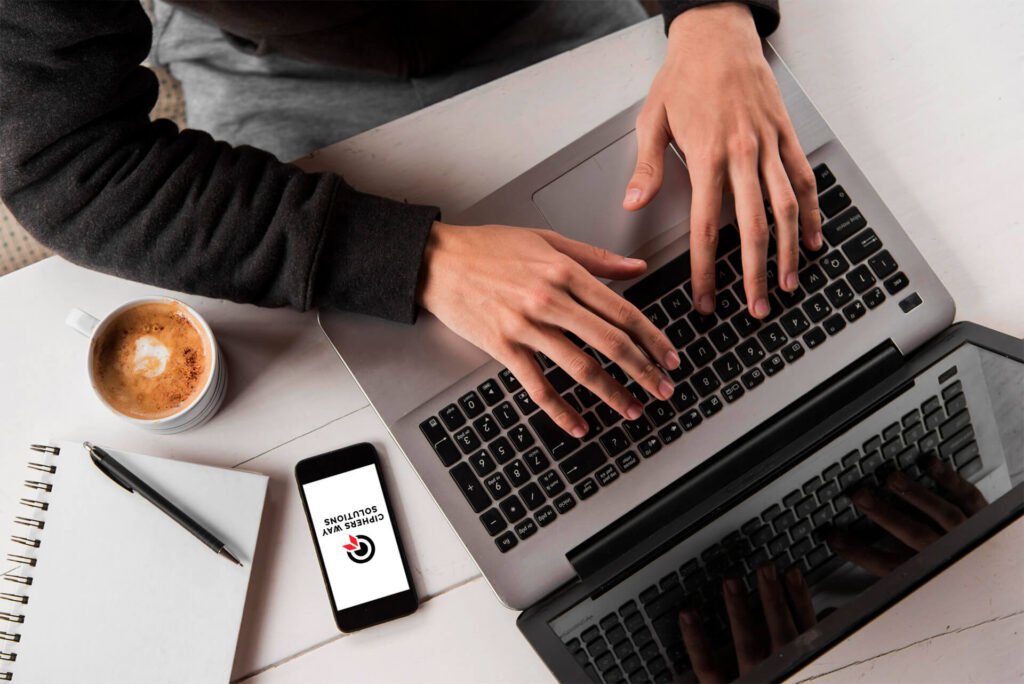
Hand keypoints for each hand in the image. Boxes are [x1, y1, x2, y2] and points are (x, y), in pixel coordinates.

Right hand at [417, 221, 679, 435]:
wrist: (437, 260)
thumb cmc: (488, 247)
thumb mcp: (547, 240)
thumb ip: (595, 257)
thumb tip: (636, 266)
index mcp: (565, 272)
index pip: (622, 311)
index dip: (652, 337)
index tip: (669, 356)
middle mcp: (550, 300)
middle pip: (610, 342)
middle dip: (644, 370)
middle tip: (664, 389)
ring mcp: (526, 326)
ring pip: (580, 367)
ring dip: (612, 393)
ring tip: (632, 409)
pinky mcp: (502, 347)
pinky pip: (537, 387)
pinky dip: (561, 411)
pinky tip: (579, 425)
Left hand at [626, 2, 821, 317]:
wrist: (718, 34)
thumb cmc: (683, 76)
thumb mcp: (651, 120)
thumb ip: (646, 168)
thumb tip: (633, 204)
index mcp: (706, 157)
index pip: (707, 228)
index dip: (707, 271)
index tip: (707, 300)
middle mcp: (742, 155)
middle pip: (753, 228)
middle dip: (755, 275)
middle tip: (756, 309)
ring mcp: (768, 146)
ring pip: (786, 208)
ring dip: (789, 251)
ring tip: (789, 284)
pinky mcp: (786, 135)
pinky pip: (804, 179)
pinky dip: (811, 212)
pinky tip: (812, 238)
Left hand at [679, 565, 816, 682]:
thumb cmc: (788, 679)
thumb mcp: (815, 669)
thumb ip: (820, 643)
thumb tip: (829, 615)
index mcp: (802, 668)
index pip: (807, 631)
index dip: (799, 600)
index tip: (793, 572)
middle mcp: (779, 673)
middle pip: (779, 632)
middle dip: (773, 598)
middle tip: (765, 569)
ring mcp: (750, 681)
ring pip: (746, 642)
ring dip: (739, 610)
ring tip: (731, 581)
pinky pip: (706, 667)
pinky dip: (695, 640)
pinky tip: (687, 614)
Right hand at [830, 458, 987, 575]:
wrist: (1000, 579)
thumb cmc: (949, 571)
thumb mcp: (918, 579)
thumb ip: (887, 569)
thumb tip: (850, 558)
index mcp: (926, 572)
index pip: (886, 565)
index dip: (858, 551)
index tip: (833, 536)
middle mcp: (948, 552)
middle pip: (913, 535)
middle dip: (884, 514)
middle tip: (859, 495)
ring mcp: (967, 532)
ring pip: (942, 514)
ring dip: (915, 494)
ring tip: (891, 477)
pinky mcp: (982, 513)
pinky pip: (966, 495)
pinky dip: (949, 478)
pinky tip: (930, 463)